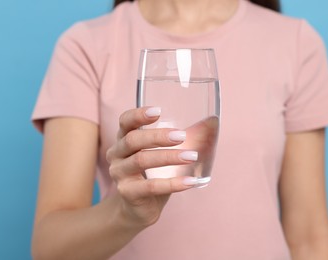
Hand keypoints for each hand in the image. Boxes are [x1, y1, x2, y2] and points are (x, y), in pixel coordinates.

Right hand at [106, 107, 198, 227]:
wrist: (137, 208)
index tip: (158, 111)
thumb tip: (211, 123)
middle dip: (158, 136)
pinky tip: (190, 181)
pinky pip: (150, 186)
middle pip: (133, 140)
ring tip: (192, 156)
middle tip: (181, 136)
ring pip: (141, 161)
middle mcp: (117, 154)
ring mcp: (120, 174)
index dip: (138, 115)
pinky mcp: (128, 193)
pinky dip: (172, 183)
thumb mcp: (160, 153)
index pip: (125, 122)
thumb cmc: (151, 175)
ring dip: (169, 157)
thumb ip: (178, 139)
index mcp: (123, 139)